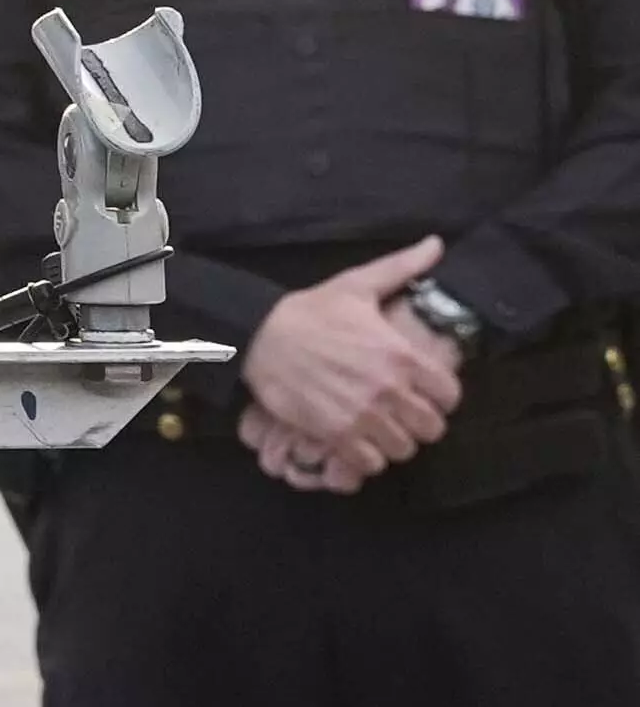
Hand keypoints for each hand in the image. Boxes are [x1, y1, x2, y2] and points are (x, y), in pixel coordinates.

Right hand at [239, 238, 458, 488]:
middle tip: (402, 414)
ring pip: (402, 449)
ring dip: (393, 442)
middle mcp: (388, 390)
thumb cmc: (310, 311)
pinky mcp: (334, 433)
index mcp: (402, 356)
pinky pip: (369, 463)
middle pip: (430, 429)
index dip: (442, 398)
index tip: (426, 394)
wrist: (257, 335)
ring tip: (379, 429)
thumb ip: (403, 268)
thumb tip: (437, 243)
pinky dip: (367, 458)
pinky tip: (357, 441)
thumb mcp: (357, 284)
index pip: (450, 396)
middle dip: (419, 423)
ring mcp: (361, 415)